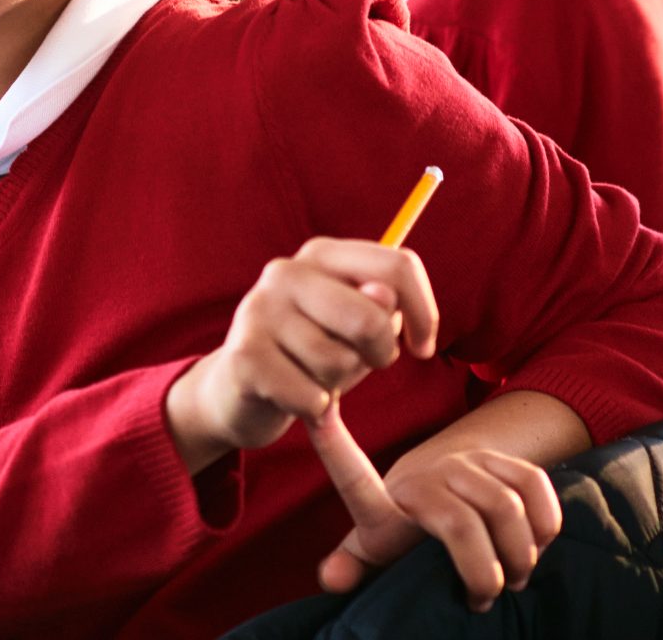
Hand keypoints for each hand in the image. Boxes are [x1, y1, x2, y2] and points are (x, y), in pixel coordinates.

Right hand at [164, 239, 437, 470]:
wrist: (238, 389)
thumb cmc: (310, 353)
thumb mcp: (355, 328)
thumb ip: (380, 309)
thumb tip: (383, 296)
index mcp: (321, 255)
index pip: (396, 265)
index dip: (424, 312)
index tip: (423, 348)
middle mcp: (285, 272)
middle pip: (370, 317)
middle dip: (380, 354)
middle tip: (365, 365)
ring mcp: (259, 310)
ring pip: (339, 362)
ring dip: (337, 384)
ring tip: (314, 377)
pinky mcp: (243, 356)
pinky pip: (311, 396)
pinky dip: (314, 408)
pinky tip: (296, 399)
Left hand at [310, 405, 563, 608]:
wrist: (454, 503)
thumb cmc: (412, 542)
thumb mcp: (381, 557)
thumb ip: (356, 567)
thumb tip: (331, 578)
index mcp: (384, 502)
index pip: (353, 477)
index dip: (333, 448)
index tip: (316, 413)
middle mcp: (424, 473)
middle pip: (461, 524)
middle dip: (482, 575)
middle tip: (483, 598)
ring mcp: (465, 462)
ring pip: (507, 509)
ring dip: (519, 558)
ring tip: (511, 579)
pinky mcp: (504, 459)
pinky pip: (535, 488)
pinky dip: (544, 528)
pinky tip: (534, 547)